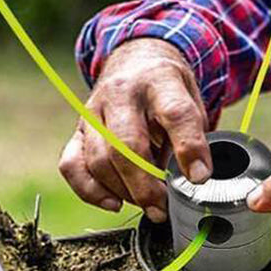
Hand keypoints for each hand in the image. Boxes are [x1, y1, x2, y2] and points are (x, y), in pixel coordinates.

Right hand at [58, 38, 211, 221]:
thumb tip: (191, 183)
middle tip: (162, 208)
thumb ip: (193, 138)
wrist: (134, 62)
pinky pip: (71, 166)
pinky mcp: (77, 131)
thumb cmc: (167, 92)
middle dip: (145, 186)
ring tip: (147, 204)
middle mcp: (121, 93)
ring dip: (124, 191)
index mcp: (160, 80)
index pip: (174, 113)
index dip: (188, 148)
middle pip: (126, 144)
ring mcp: (93, 111)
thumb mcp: (192, 102)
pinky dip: (91, 191)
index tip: (199, 178)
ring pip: (98, 160)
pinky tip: (114, 202)